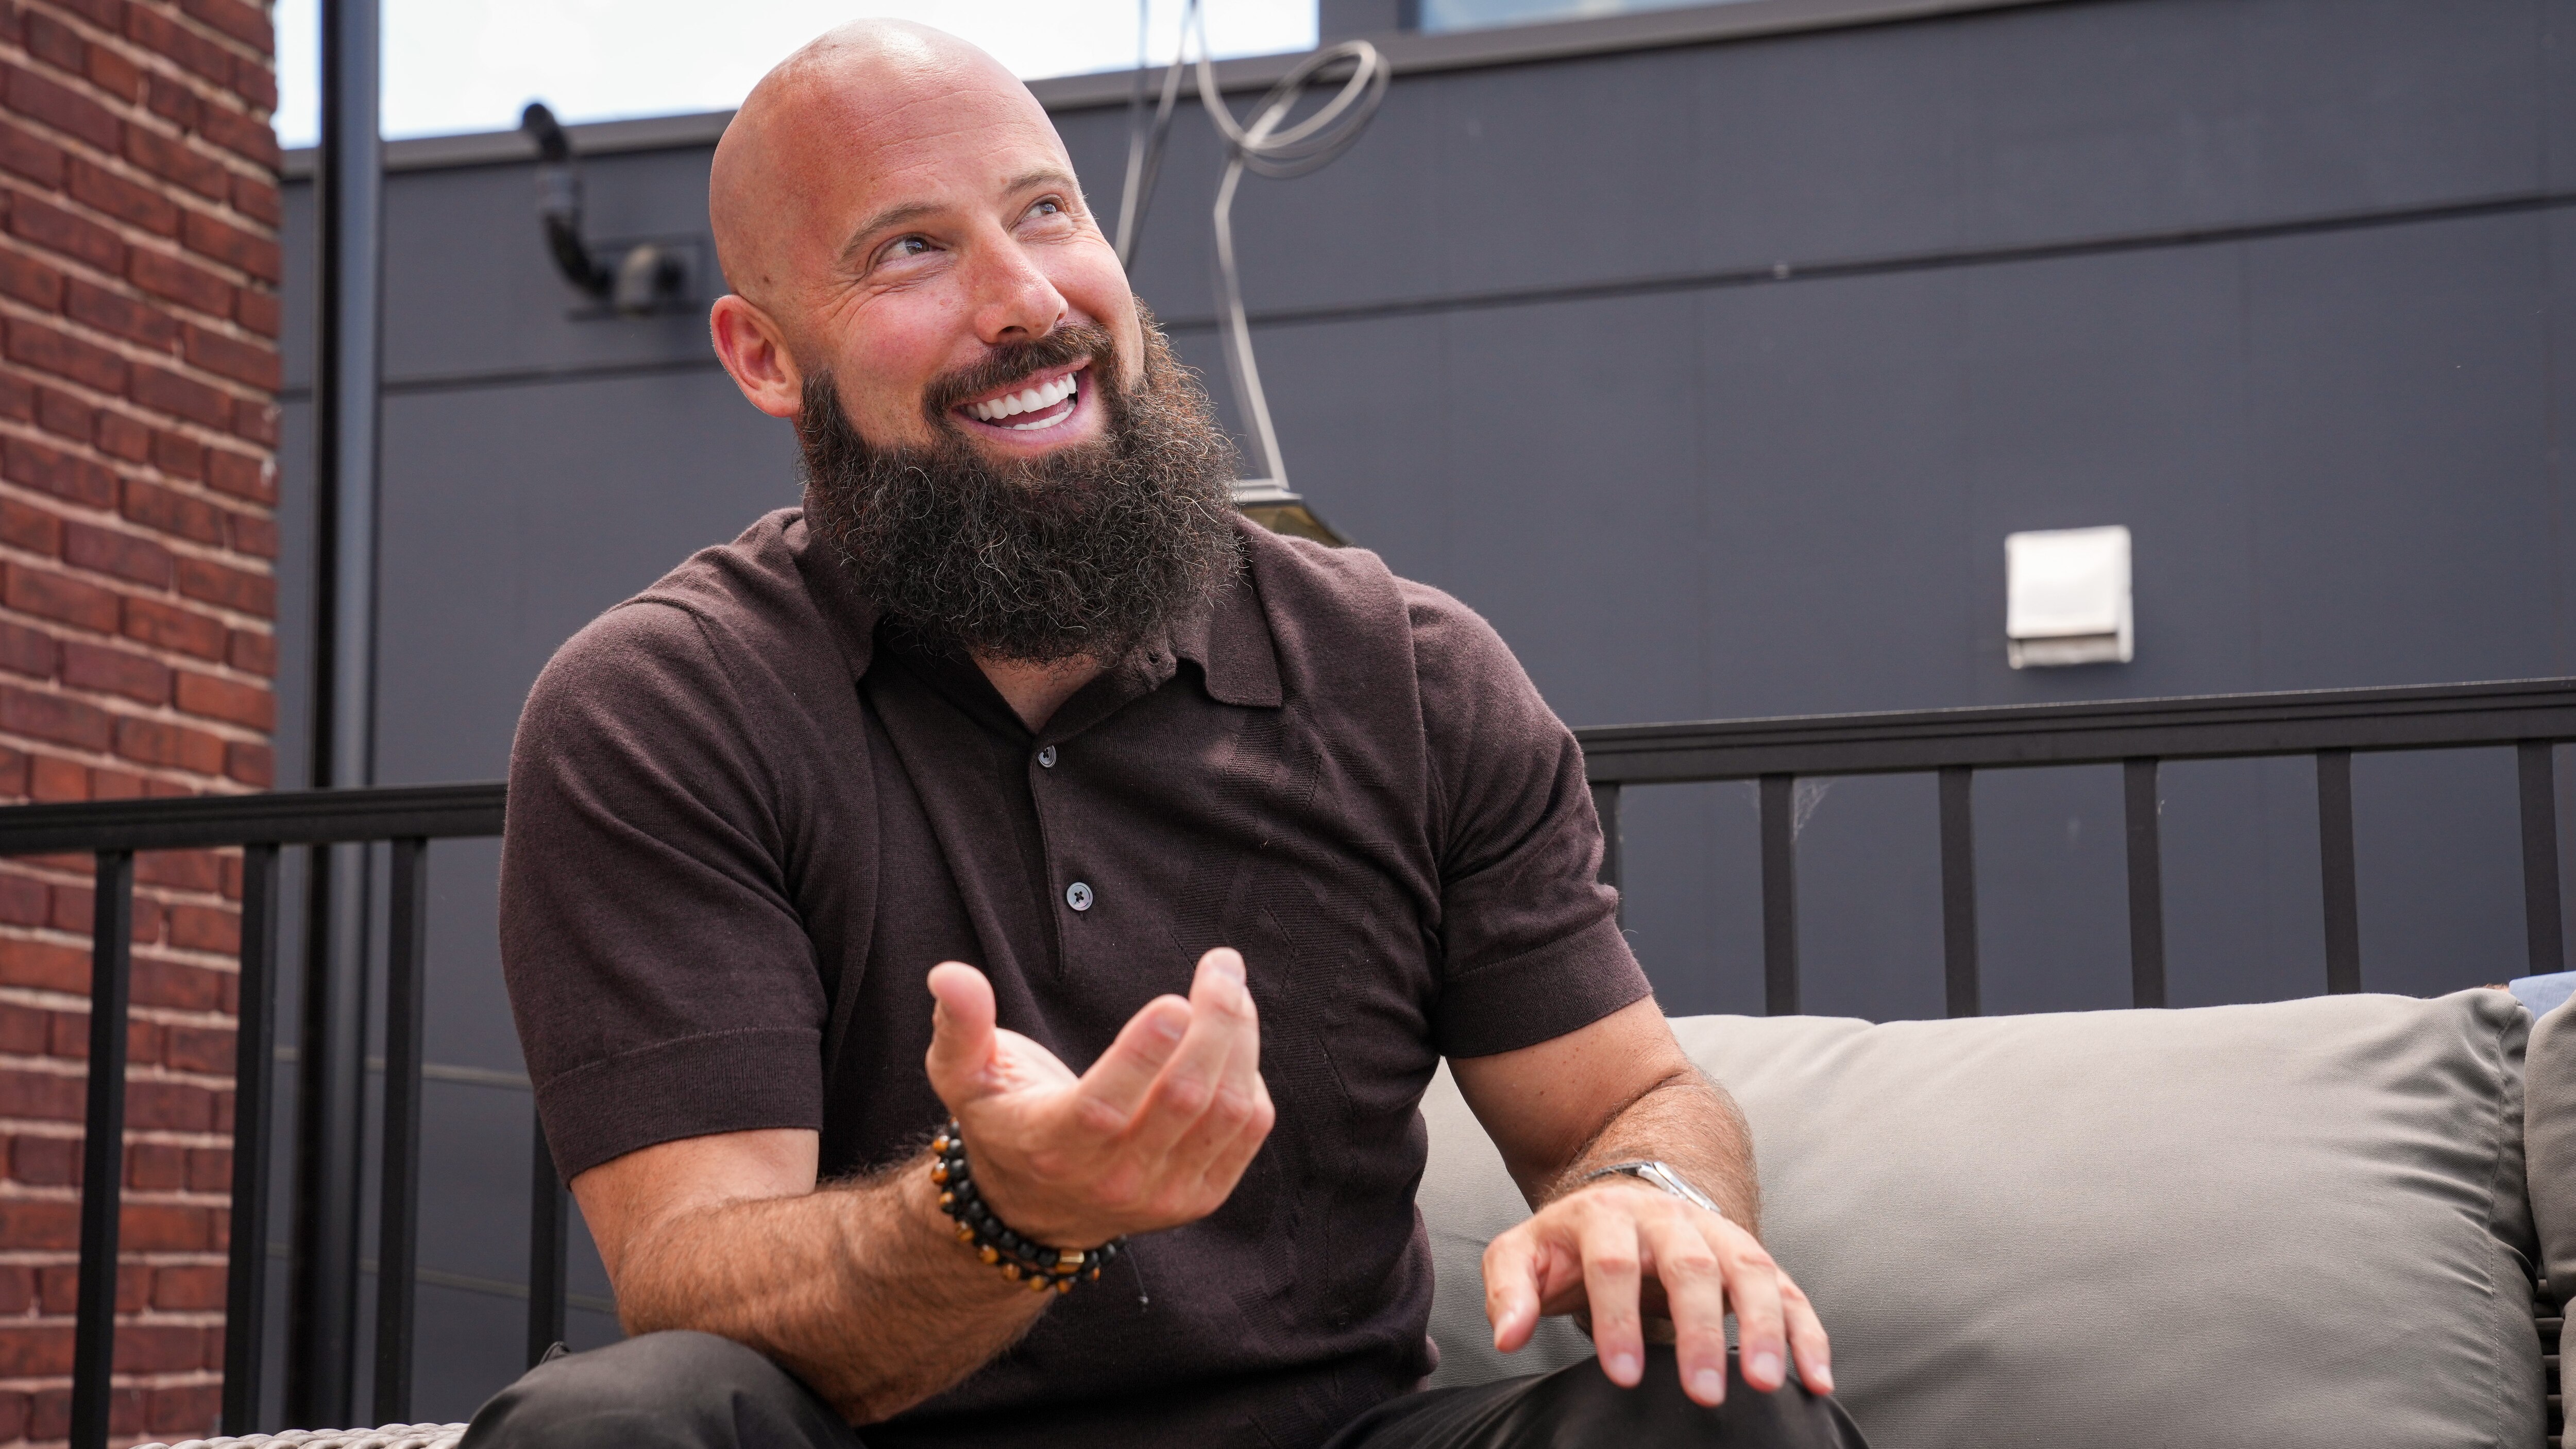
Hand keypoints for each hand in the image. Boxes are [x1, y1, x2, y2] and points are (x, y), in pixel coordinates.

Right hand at [922, 948, 1274, 1247]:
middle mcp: (1112, 1179)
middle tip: (1221, 964)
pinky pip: (1247, 1129)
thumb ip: (959, 1025)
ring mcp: (1163, 1194)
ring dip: (1240, 1038)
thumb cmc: (1003, 1122)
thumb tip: (949, 975)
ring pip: (1226, 1111)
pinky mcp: (1201, 1195)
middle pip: (1183, 1100)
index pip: (1105, 1107)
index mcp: (1052, 1146)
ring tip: (1231, 987)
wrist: (1035, 1209)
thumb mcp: (963, 1076)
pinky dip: (1250, 1075)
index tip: (1175, 1001)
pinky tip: (1234, 1038)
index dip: (1144, 1054)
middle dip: (1215, 1022)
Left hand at [1482, 1181, 1831, 1407]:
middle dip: (1698, 1330)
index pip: (1613, 1263)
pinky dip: (1807, 1331)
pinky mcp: (1750, 1256)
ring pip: (1750, 1270)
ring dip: (1763, 1328)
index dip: (1619, 1319)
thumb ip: (1509, 1288)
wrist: (1620, 1200)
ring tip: (1765, 1384)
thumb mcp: (1523, 1253)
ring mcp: (1716, 1233)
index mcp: (1607, 1214)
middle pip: (1690, 1265)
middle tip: (1703, 1394)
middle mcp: (1668, 1218)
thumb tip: (1508, 1335)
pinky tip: (1816, 1377)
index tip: (1622, 1376)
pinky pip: (1788, 1289)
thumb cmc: (1569, 1243)